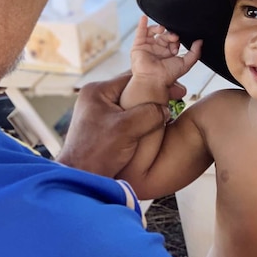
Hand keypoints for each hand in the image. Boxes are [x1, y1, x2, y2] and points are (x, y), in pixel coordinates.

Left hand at [56, 72, 186, 177]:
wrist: (80, 180)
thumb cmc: (95, 154)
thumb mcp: (126, 129)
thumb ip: (149, 114)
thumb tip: (165, 109)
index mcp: (97, 91)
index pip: (132, 76)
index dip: (157, 81)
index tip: (176, 89)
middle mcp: (96, 98)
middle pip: (132, 89)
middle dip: (154, 95)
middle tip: (176, 98)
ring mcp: (99, 113)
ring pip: (131, 104)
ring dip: (148, 108)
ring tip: (167, 113)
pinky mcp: (103, 127)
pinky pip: (127, 117)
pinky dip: (141, 119)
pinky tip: (153, 126)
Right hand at [130, 15, 202, 86]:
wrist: (153, 80)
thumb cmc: (168, 75)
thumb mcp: (186, 63)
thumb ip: (195, 52)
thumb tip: (200, 41)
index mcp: (168, 54)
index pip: (173, 40)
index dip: (176, 39)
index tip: (178, 42)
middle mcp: (158, 50)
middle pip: (164, 35)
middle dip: (169, 34)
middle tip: (173, 37)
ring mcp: (148, 47)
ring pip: (153, 32)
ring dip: (158, 28)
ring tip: (162, 28)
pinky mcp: (138, 46)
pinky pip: (140, 32)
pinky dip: (142, 24)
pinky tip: (144, 18)